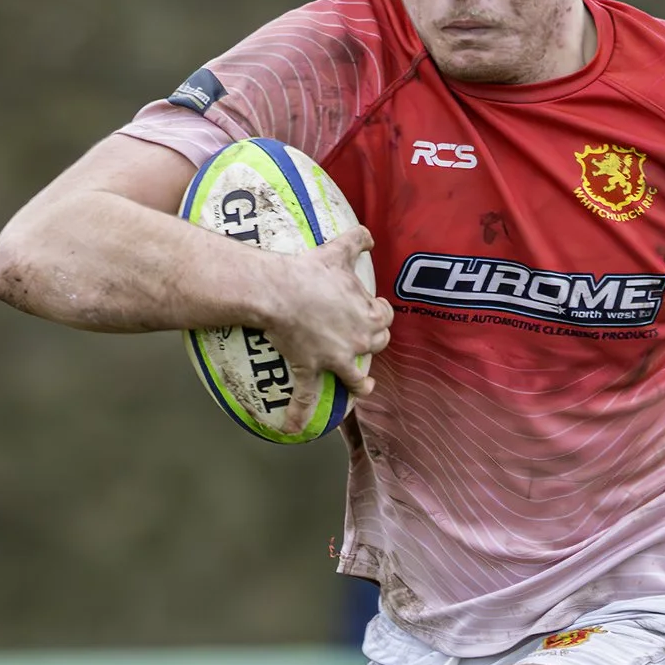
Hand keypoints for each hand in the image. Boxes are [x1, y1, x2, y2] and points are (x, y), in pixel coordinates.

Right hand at [255, 231, 391, 431]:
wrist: (279, 290)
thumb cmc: (309, 271)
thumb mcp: (337, 251)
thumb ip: (357, 240)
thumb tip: (369, 234)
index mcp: (368, 315)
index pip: (384, 317)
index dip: (379, 314)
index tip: (373, 310)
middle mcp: (358, 340)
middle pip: (376, 345)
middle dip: (373, 342)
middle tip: (364, 340)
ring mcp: (336, 358)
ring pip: (356, 376)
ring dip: (360, 382)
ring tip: (363, 386)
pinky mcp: (311, 368)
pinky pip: (305, 396)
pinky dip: (297, 414)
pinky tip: (292, 430)